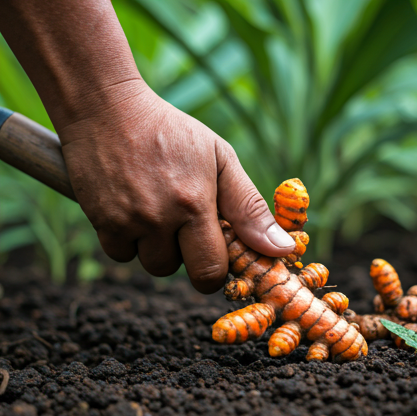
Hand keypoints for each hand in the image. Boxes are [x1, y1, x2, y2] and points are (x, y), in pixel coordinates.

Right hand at [58, 80, 294, 292]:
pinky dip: (130, 241)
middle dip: (192, 260)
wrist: (106, 107)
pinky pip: (120, 254)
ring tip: (161, 212)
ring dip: (160, 248)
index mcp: (194, 203)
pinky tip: (134, 210)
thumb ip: (250, 209)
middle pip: (181, 273)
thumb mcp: (220, 160)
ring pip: (152, 264)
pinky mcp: (99, 221)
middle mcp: (159, 218)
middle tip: (190, 227)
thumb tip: (282, 250)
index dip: (218, 269)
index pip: (212, 270)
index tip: (219, 252)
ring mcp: (125, 221)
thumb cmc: (172, 133)